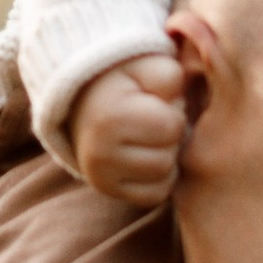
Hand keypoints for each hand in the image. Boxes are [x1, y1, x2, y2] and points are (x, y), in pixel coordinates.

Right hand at [67, 50, 187, 210]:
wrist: (84, 104)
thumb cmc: (124, 83)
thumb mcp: (143, 67)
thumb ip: (167, 73)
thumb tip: (178, 97)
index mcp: (111, 119)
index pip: (171, 127)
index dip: (173, 113)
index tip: (157, 104)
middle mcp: (100, 153)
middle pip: (168, 156)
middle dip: (169, 137)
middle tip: (151, 122)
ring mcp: (100, 176)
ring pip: (164, 177)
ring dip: (166, 156)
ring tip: (149, 137)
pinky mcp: (108, 190)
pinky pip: (155, 195)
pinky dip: (159, 178)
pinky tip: (147, 157)